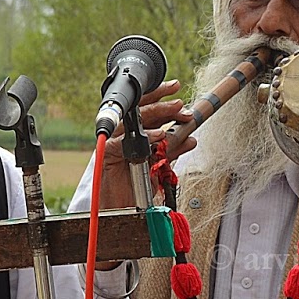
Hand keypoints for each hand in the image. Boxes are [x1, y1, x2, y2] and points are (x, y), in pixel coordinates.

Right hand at [96, 79, 195, 210]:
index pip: (146, 107)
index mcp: (134, 133)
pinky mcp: (107, 155)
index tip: (176, 88)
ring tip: (177, 113)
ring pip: (132, 122)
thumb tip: (191, 138)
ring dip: (156, 115)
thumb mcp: (161, 165)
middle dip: (162, 104)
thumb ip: (172, 150)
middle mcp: (123, 135)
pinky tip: (159, 136)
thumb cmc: (138, 187)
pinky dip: (142, 139)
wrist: (123, 210)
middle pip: (139, 110)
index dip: (160, 96)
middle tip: (181, 104)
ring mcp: (114, 143)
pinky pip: (122, 142)